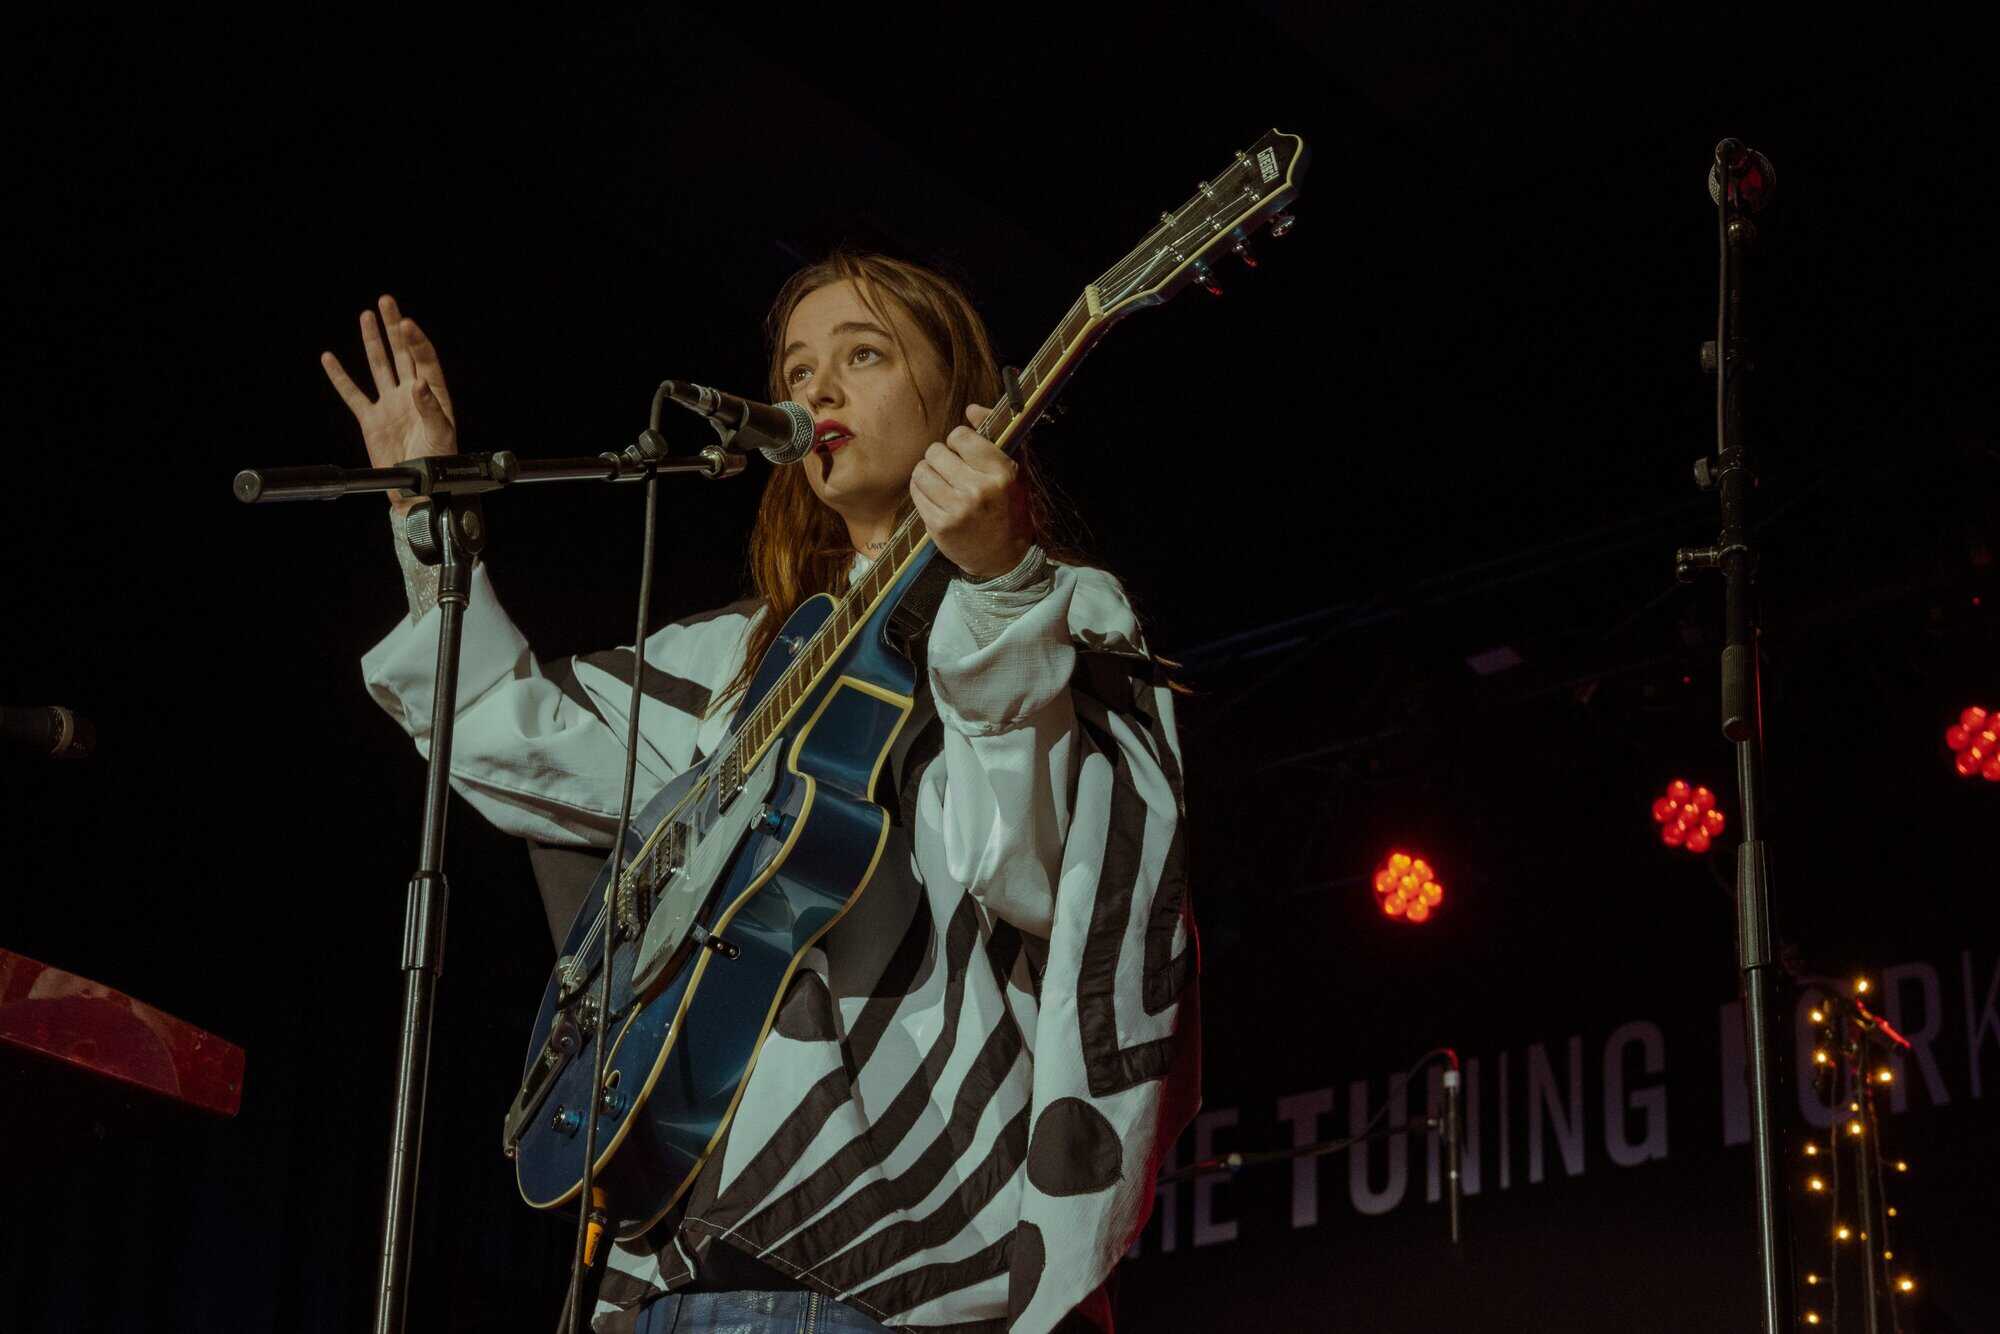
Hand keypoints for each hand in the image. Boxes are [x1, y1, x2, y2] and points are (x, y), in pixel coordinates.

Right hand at [320, 294, 456, 513]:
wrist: (419, 492)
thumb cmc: (439, 466)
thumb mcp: (441, 436)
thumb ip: (430, 409)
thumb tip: (418, 384)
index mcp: (433, 396)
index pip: (424, 360)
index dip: (415, 341)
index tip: (406, 323)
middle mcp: (410, 395)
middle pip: (401, 354)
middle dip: (394, 327)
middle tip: (387, 301)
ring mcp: (390, 405)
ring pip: (379, 366)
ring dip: (372, 341)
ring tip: (366, 316)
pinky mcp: (371, 420)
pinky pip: (353, 394)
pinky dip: (340, 377)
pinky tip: (330, 359)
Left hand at [909, 403, 1031, 579]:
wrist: (1002, 557)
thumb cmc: (1007, 507)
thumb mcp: (1010, 471)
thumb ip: (992, 435)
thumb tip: (970, 408)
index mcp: (1001, 471)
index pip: (960, 436)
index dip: (958, 443)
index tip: (965, 454)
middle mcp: (979, 489)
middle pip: (936, 451)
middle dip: (940, 458)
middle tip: (950, 471)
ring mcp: (957, 509)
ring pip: (921, 471)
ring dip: (927, 474)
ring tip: (941, 484)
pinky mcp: (939, 525)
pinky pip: (916, 493)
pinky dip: (921, 491)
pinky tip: (935, 498)